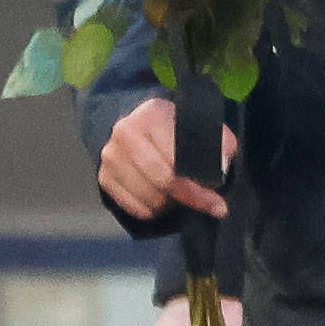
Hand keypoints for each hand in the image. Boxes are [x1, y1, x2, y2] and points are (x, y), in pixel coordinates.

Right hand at [98, 100, 238, 222]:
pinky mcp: (103, 176)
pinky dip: (151, 210)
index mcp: (152, 115)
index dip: (198, 188)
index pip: (176, 162)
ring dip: (168, 204)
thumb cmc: (178, 128)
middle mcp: (125, 133)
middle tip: (206, 206)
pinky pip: (132, 206)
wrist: (139, 125)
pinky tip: (161, 198)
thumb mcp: (203, 126)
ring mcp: (110, 155)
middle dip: (187, 199)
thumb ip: (219, 143)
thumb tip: (221, 168)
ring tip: (179, 195)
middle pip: (160, 182)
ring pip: (147, 198)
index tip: (218, 205)